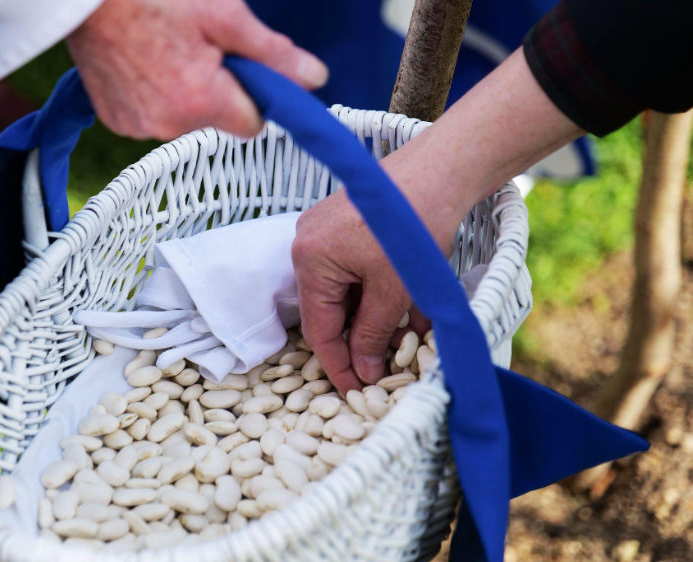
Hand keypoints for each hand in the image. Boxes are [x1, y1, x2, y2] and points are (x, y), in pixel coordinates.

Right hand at [66, 0, 327, 139]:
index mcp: (201, 101)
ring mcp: (137, 126)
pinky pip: (152, 117)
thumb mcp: (224, 15)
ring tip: (164, 49)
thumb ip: (273, 54)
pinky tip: (142, 62)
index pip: (253, 125)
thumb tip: (315, 80)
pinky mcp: (115, 121)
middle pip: (217, 121)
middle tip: (198, 46)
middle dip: (217, 91)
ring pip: (184, 120)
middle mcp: (168, 124)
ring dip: (184, 93)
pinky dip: (154, 96)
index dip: (254, 95)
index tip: (241, 67)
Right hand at [291, 50, 582, 394]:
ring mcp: (323, 232)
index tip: (355, 392)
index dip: (338, 365)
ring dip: (373, 318)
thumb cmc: (414, 225)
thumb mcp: (394, 290)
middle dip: (360, 340)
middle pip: (329, 310)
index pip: (318, 329)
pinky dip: (376, 293)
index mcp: (310, 261)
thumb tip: (362, 370)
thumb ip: (373, 333)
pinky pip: (353, 272)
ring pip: (345, 292)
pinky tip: (405, 311)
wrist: (440, 168)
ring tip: (404, 340)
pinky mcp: (343, 225)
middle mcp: (307, 246)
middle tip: (384, 368)